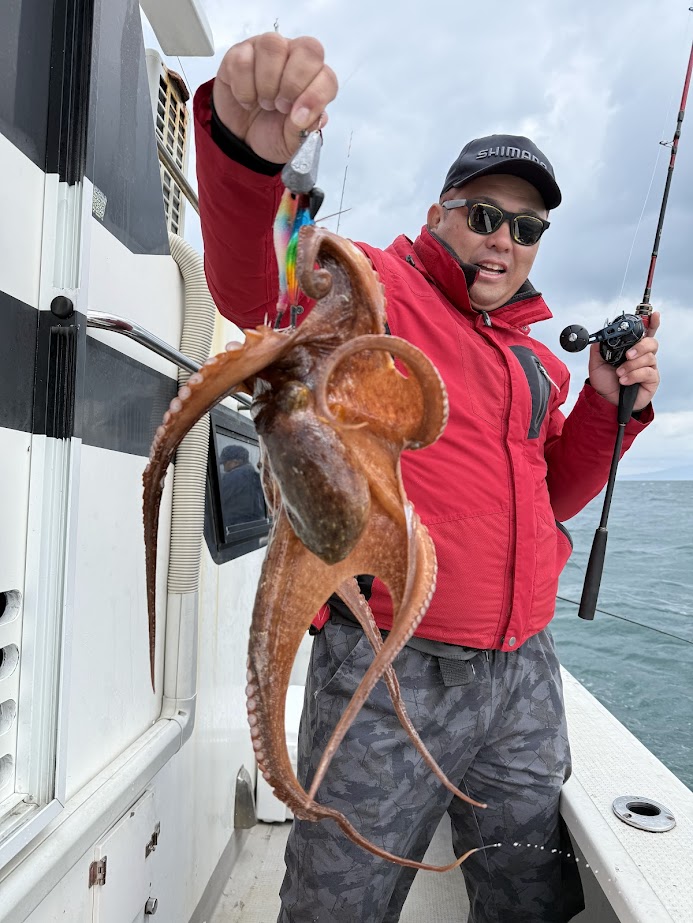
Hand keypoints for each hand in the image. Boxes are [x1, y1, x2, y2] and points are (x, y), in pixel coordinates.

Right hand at [212, 33, 337, 164]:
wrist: (242, 139)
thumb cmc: (273, 133)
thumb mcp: (292, 141)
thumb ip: (304, 129)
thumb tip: (309, 117)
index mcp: (314, 78)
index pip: (327, 75)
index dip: (315, 95)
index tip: (298, 117)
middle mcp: (294, 56)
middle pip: (307, 48)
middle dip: (293, 83)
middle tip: (280, 107)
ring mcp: (267, 50)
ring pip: (273, 44)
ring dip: (267, 83)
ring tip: (264, 103)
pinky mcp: (239, 52)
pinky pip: (242, 59)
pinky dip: (243, 88)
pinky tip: (246, 100)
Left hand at [588, 311, 660, 412]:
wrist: (606, 400)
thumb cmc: (605, 382)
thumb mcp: (596, 363)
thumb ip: (598, 349)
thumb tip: (600, 337)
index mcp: (631, 348)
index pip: (644, 332)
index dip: (651, 323)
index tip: (653, 315)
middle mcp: (642, 355)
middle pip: (651, 342)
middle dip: (640, 346)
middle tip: (627, 355)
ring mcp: (648, 367)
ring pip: (649, 357)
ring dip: (632, 365)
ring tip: (619, 374)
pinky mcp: (652, 379)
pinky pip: (647, 372)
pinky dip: (634, 375)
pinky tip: (624, 381)